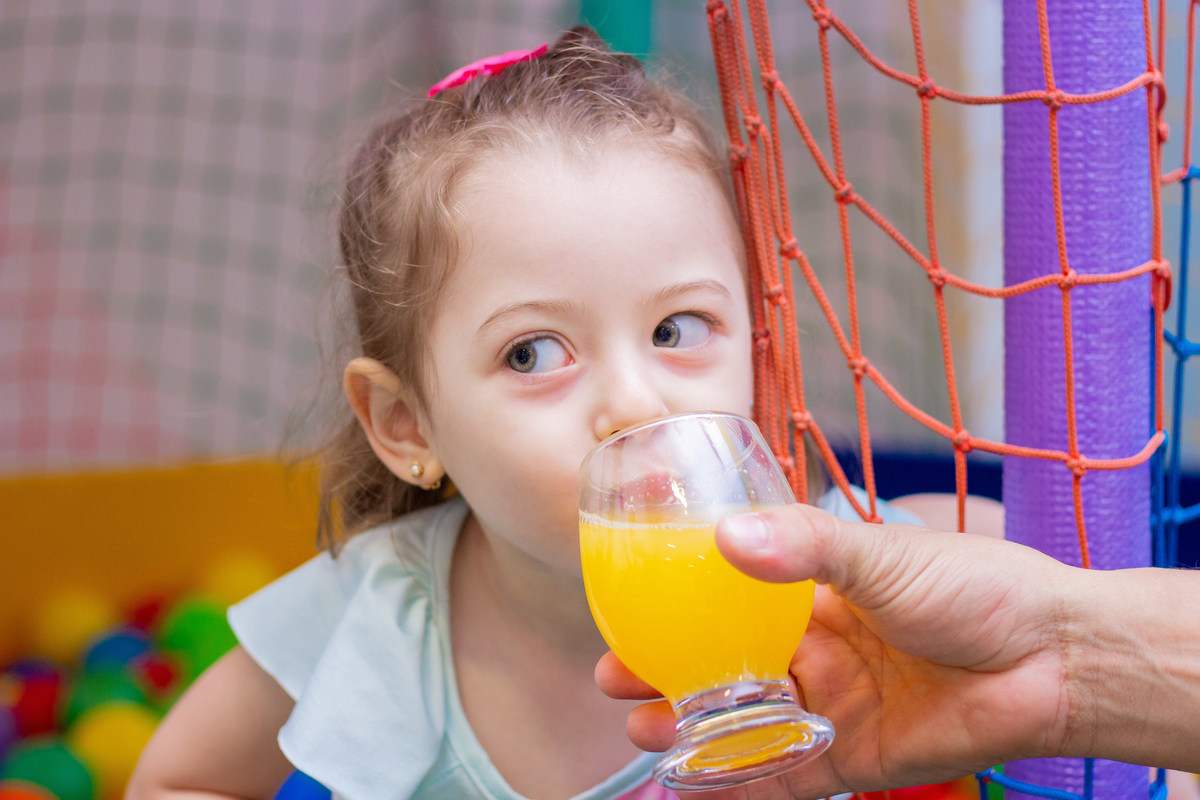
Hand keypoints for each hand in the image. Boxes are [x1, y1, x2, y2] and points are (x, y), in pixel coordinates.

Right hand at [595, 503, 1075, 798]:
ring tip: (644, 726)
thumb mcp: (882, 554)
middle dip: (664, 672)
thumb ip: (806, 545)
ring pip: (742, 722)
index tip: (624, 604)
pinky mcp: (852, 758)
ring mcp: (829, 705)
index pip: (726, 599)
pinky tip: (695, 781)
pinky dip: (739, 781)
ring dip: (690, 728)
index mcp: (814, 594)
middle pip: (720, 665)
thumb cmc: (976, 588)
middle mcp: (814, 649)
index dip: (673, 605)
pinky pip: (783, 774)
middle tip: (614, 676)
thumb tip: (727, 535)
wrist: (1054, 657)